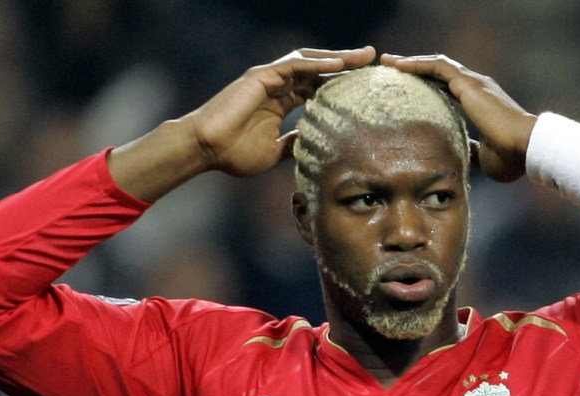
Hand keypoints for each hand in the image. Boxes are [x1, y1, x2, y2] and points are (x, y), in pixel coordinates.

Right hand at [190, 46, 375, 176]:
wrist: (207, 149)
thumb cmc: (232, 154)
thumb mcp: (273, 153)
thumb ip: (292, 145)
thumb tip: (311, 146)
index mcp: (281, 103)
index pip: (318, 87)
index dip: (341, 85)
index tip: (366, 87)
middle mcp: (277, 86)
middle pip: (319, 69)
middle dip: (346, 64)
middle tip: (373, 60)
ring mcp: (269, 79)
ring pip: (310, 61)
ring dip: (338, 58)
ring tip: (363, 57)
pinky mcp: (261, 76)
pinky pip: (294, 65)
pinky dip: (317, 64)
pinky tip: (340, 65)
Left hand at [380, 53, 535, 181]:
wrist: (525, 148)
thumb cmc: (510, 157)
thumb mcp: (483, 156)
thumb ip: (469, 150)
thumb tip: (458, 155)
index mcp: (480, 103)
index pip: (448, 90)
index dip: (428, 88)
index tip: (407, 91)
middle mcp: (476, 88)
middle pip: (439, 72)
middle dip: (415, 70)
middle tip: (391, 70)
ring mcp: (473, 83)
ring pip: (436, 64)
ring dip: (411, 62)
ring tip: (388, 62)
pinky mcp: (469, 83)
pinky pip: (437, 66)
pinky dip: (417, 64)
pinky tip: (397, 66)